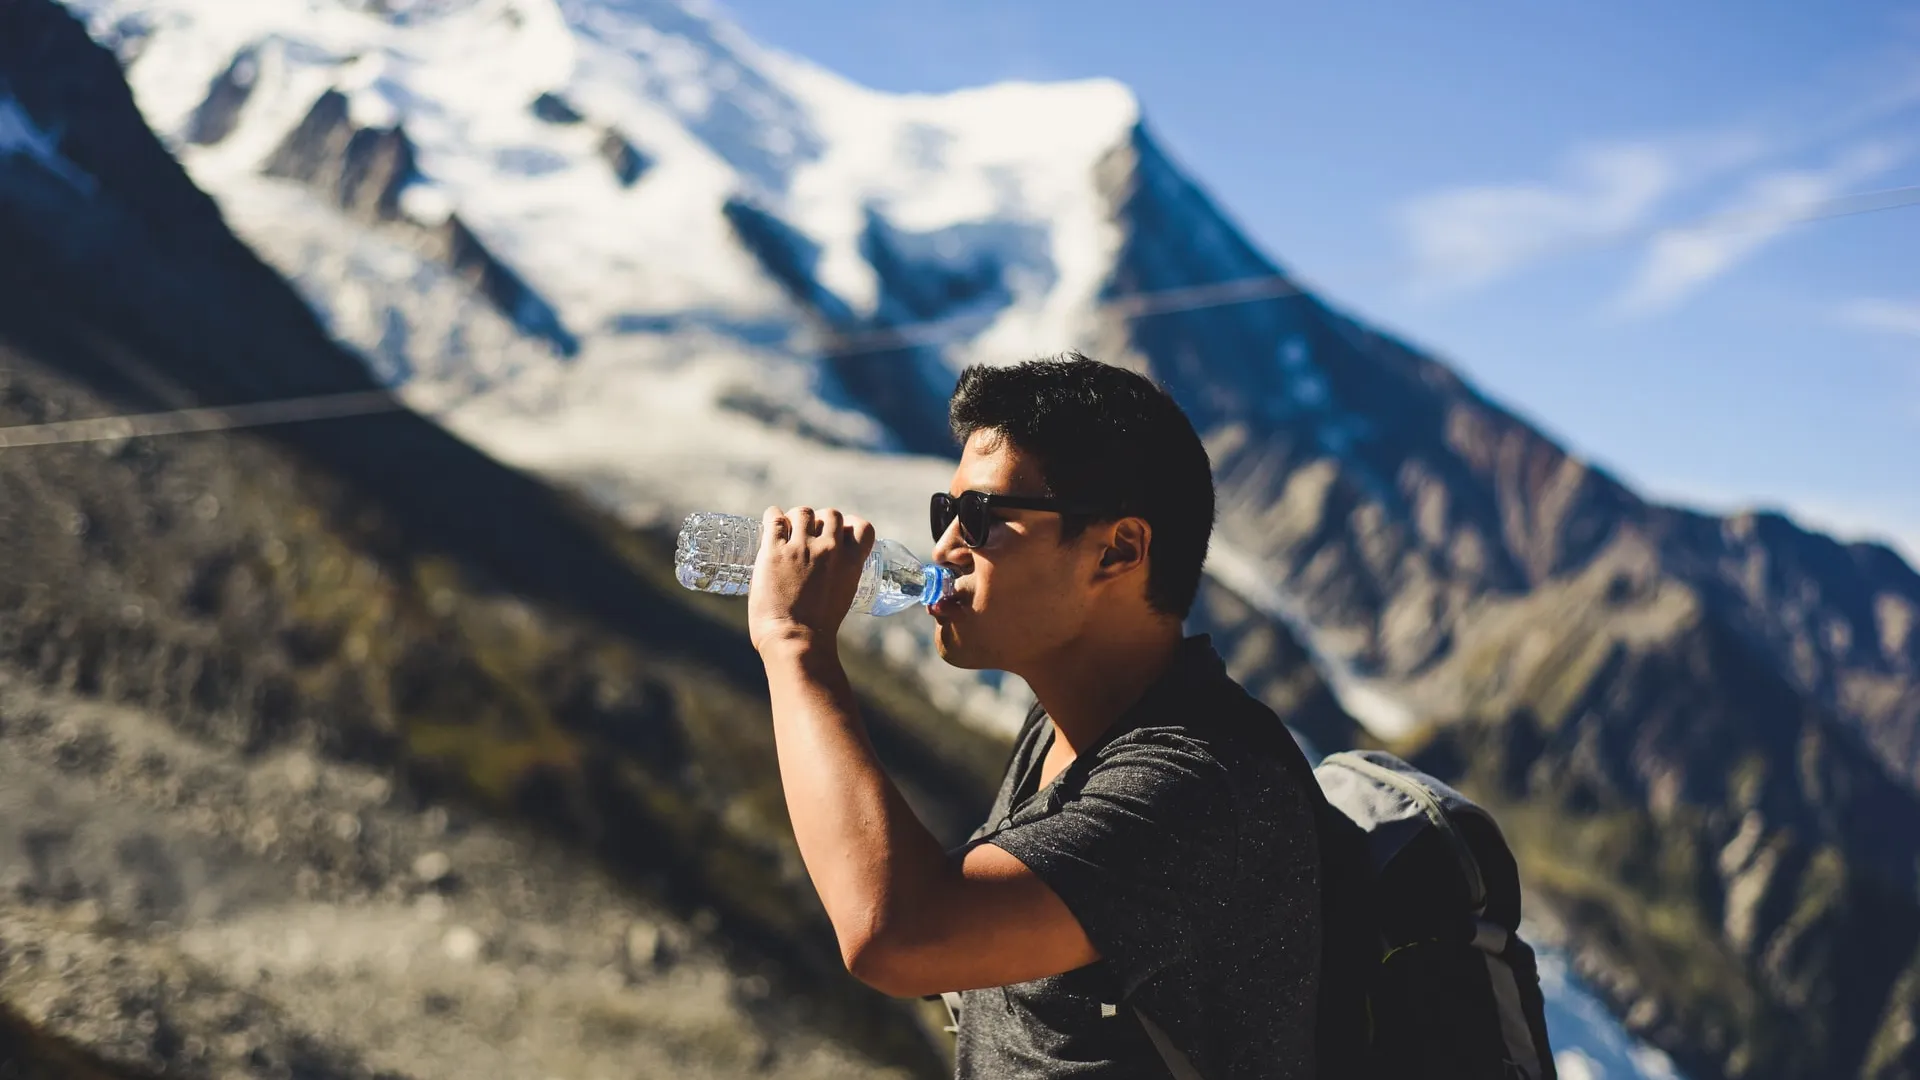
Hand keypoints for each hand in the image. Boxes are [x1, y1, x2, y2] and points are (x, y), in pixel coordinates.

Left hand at [748, 505, 876, 653]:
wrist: (795, 640)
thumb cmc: (818, 628)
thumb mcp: (843, 596)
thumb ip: (840, 575)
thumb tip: (828, 569)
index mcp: (851, 562)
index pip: (862, 527)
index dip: (850, 525)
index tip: (840, 533)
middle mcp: (829, 549)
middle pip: (830, 514)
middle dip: (820, 520)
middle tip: (808, 533)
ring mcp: (801, 548)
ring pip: (802, 512)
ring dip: (795, 518)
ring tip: (787, 529)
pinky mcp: (774, 551)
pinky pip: (774, 519)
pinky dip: (772, 517)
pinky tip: (770, 521)